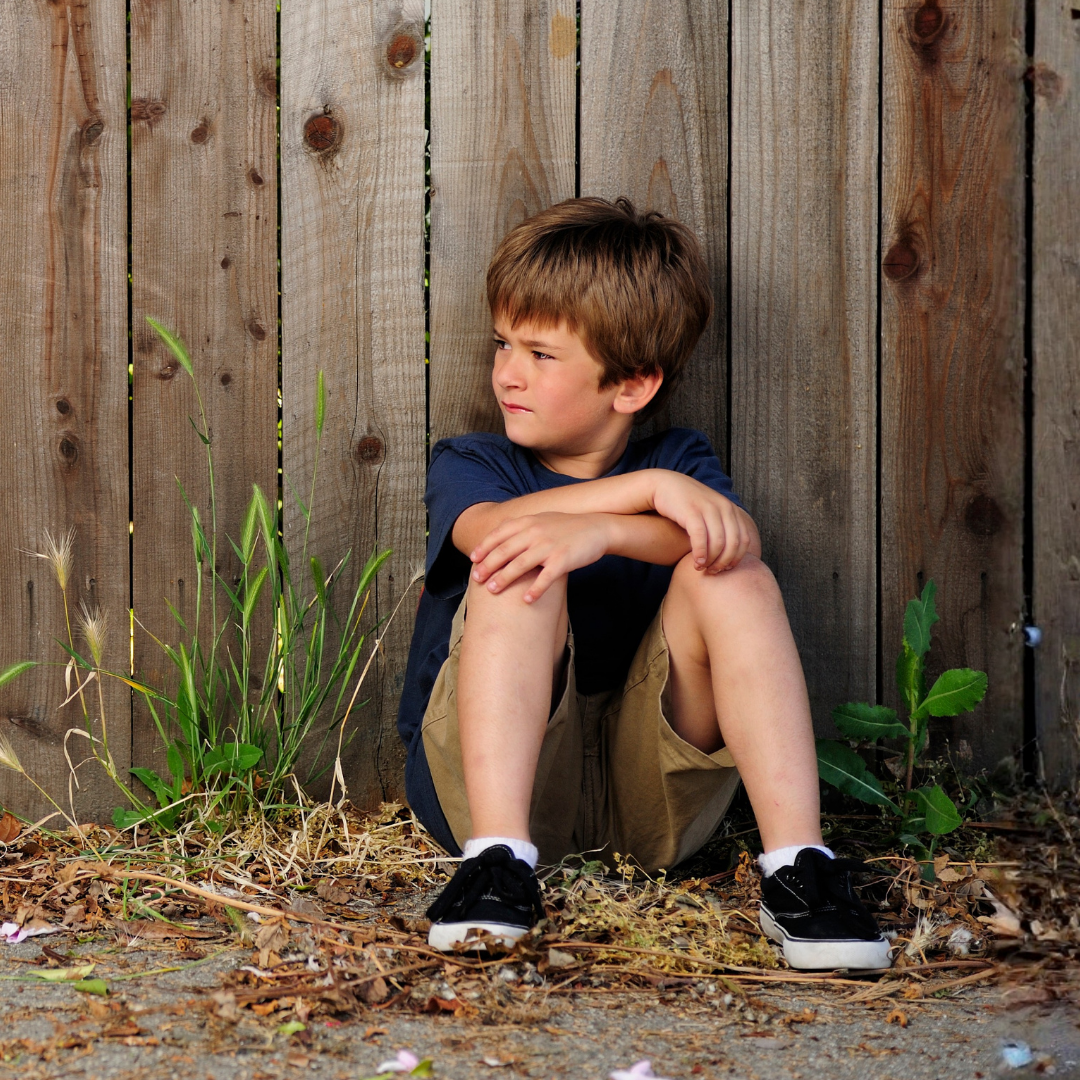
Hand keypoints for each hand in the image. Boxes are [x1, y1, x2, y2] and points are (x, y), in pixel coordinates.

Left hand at [469, 512, 611, 601]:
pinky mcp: (563, 560)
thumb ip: (522, 526)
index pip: (499, 534)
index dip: (484, 547)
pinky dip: (534, 590)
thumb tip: (500, 534)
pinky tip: (526, 600)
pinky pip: (545, 578)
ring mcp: (549, 546)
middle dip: (488, 566)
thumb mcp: (543, 519)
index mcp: (529, 522)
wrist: (597, 528)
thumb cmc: (568, 527)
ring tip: (492, 589)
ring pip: (519, 564)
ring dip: (503, 578)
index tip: (473, 560)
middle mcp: (535, 533)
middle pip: (504, 551)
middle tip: (477, 579)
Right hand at [650, 472, 755, 571]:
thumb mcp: (709, 512)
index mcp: (730, 509)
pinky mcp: (691, 511)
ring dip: (711, 561)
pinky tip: (696, 562)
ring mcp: (708, 508)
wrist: (664, 485)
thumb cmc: (686, 505)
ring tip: (701, 568)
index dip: (736, 558)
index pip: (744, 540)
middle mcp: (723, 507)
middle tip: (713, 572)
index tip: (724, 569)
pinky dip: (700, 553)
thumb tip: (731, 553)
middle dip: (724, 562)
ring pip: (718, 543)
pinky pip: (701, 537)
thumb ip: (722, 527)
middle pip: (733, 544)